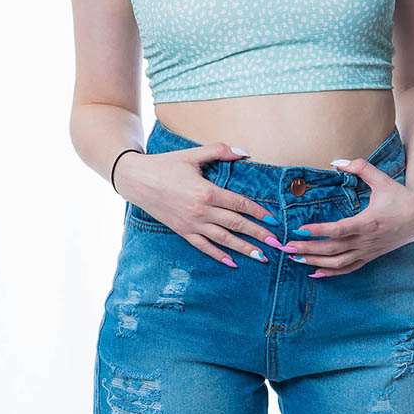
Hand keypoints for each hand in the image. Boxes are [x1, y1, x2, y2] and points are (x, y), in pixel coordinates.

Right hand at [114, 142, 290, 267]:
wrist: (137, 180)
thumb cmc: (166, 165)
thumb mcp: (193, 155)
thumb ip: (220, 151)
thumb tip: (244, 152)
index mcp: (207, 192)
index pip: (239, 204)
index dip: (257, 212)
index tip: (272, 219)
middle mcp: (201, 211)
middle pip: (236, 225)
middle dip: (258, 235)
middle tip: (276, 243)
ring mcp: (191, 224)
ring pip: (223, 240)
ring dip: (244, 249)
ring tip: (261, 257)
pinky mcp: (182, 231)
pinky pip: (204, 246)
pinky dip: (218, 255)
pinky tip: (232, 262)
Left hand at [286, 157, 413, 277]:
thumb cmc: (400, 196)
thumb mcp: (382, 178)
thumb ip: (360, 167)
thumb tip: (336, 162)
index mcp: (368, 222)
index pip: (338, 230)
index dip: (319, 231)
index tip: (300, 230)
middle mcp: (366, 240)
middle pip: (333, 249)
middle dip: (308, 249)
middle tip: (286, 247)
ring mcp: (368, 251)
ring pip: (338, 262)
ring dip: (315, 262)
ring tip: (294, 259)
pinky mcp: (370, 256)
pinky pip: (348, 269)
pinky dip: (331, 272)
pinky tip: (315, 272)